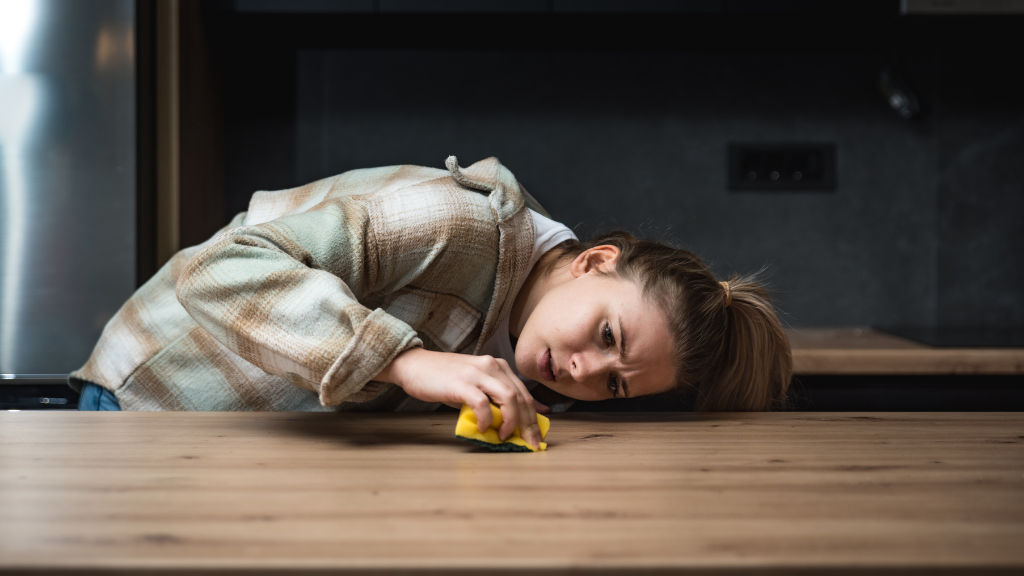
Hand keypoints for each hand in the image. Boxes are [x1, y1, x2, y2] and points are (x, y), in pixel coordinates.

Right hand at [375, 348, 548, 448]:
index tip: (538, 438)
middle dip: (529, 425)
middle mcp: (492, 366)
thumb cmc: (444, 379)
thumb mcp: (476, 385)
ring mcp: (477, 373)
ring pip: (509, 398)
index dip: (535, 418)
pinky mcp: (462, 383)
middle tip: (530, 444)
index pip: (525, 394)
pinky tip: (483, 427)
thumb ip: (495, 398)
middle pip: (522, 398)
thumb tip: (517, 420)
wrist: (414, 365)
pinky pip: (483, 404)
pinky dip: (487, 419)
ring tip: (504, 436)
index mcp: (499, 366)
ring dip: (511, 422)